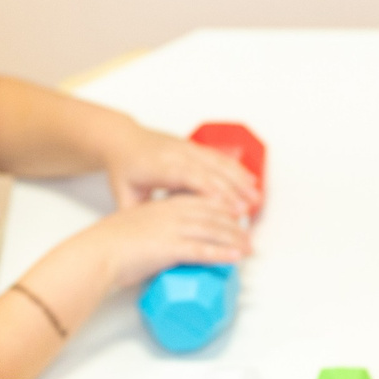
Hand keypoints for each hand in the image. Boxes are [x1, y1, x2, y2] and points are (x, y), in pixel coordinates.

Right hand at [78, 196, 249, 292]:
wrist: (96, 252)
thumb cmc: (107, 244)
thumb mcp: (132, 227)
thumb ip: (148, 230)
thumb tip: (154, 243)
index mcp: (162, 206)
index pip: (200, 202)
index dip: (221, 208)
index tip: (234, 216)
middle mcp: (171, 213)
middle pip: (212, 214)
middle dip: (234, 225)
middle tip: (249, 235)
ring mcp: (172, 229)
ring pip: (213, 231)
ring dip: (234, 240)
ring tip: (248, 249)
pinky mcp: (171, 248)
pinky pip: (204, 251)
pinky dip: (223, 254)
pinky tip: (235, 258)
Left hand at [103, 124, 260, 214]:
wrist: (122, 139)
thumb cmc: (123, 169)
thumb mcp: (123, 196)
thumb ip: (139, 216)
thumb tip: (153, 239)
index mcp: (158, 166)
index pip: (188, 177)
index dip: (209, 191)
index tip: (225, 206)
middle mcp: (175, 154)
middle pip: (208, 170)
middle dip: (231, 190)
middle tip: (247, 209)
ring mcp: (187, 148)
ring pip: (218, 162)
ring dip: (239, 179)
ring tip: (256, 198)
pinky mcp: (194, 147)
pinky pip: (219, 157)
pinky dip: (236, 169)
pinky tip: (251, 181)